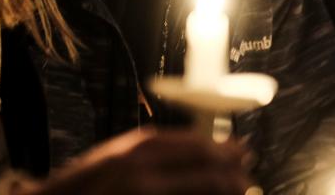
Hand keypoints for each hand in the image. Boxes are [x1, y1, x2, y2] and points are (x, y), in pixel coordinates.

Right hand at [19, 128, 252, 194]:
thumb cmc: (87, 184)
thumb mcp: (117, 157)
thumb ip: (152, 153)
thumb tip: (199, 147)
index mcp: (137, 149)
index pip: (194, 145)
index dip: (223, 150)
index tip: (241, 150)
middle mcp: (142, 171)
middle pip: (204, 170)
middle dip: (232, 173)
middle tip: (247, 177)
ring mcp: (144, 194)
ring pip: (202, 190)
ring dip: (224, 190)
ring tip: (240, 190)